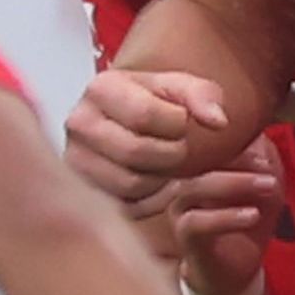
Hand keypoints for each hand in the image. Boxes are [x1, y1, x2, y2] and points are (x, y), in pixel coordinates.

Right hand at [65, 68, 248, 205]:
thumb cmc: (154, 104)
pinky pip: (125, 206)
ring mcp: (76, 159)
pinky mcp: (84, 189)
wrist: (127, 122)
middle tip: (179, 148)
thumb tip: (218, 122)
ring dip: (161, 178)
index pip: (144, 114)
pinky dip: (150, 198)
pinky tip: (157, 181)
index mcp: (101, 89)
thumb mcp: (180, 89)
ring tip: (167, 163)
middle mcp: (80, 123)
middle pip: (135, 151)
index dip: (176, 124)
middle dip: (171, 154)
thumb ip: (203, 96)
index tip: (182, 122)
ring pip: (130, 183)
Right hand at [136, 155, 284, 294]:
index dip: (239, 141)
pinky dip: (227, 217)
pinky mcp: (182, 235)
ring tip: (269, 187)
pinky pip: (196, 222)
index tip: (268, 154)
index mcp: (200, 164)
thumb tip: (263, 139)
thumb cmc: (247, 222)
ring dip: (236, 184)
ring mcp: (179, 208)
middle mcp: (183, 180)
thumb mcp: (267, 190)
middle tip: (269, 167)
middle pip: (199, 158)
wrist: (237, 268)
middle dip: (240, 159)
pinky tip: (252, 215)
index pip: (210, 142)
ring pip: (194, 186)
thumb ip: (267, 163)